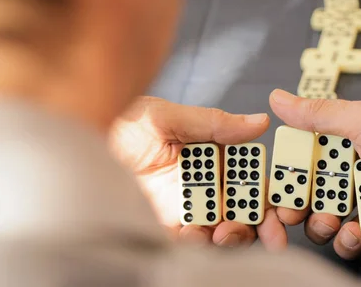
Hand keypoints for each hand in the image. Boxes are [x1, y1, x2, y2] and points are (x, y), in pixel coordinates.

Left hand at [108, 96, 286, 249]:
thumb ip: (213, 122)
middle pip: (246, 205)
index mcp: (210, 154)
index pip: (251, 174)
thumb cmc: (116, 127)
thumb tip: (259, 120)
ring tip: (226, 233)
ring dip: (237, 234)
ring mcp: (187, 206)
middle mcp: (204, 182)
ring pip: (227, 227)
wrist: (76, 152)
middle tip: (276, 236)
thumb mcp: (164, 118)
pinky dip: (203, 244)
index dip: (271, 188)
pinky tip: (198, 235)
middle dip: (265, 222)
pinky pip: (195, 242)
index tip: (284, 204)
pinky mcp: (167, 228)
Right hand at [268, 89, 360, 261]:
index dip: (294, 189)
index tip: (282, 202)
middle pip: (323, 206)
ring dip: (343, 237)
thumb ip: (316, 115)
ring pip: (346, 231)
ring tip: (352, 231)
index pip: (310, 172)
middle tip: (319, 220)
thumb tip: (277, 98)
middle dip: (316, 218)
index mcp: (349, 148)